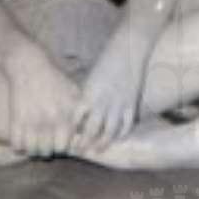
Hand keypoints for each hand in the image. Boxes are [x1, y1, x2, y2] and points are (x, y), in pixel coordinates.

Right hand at [0, 40, 82, 158]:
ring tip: (37, 142)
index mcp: (65, 115)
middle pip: (47, 152)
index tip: (62, 141)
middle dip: (49, 149)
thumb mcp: (74, 93)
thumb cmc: (55, 80)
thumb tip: (86, 129)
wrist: (30, 68)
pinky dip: (19, 145)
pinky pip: (16, 145)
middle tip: (49, 143)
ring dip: (34, 149)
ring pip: (32, 151)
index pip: (65, 146)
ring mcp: (30, 123)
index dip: (64, 146)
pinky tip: (24, 138)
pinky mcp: (15, 121)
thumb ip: (81, 112)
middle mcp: (48, 122)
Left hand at [70, 30, 147, 152]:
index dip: (71, 132)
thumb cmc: (107, 60)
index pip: (76, 120)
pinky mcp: (132, 102)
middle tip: (80, 150)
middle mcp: (103, 102)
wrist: (129, 48)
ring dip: (103, 143)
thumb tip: (80, 112)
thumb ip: (87, 96)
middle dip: (85, 143)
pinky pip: (127, 123)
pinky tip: (118, 137)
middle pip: (92, 130)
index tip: (66, 139)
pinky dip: (122, 133)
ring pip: (110, 131)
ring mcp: (119, 103)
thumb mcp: (91, 78)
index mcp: (89, 94)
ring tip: (98, 150)